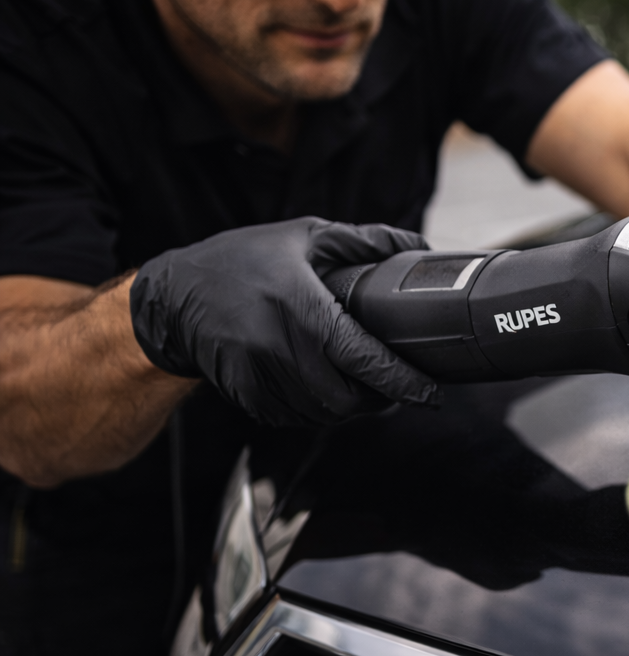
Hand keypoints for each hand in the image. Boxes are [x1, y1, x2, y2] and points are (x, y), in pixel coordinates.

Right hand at [130, 218, 439, 426]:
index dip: (405, 383)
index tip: (431, 392)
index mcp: (303, 309)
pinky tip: (322, 390)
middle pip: (349, 400)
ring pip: (323, 415)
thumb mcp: (303, 237)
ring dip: (348, 409)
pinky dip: (315, 411)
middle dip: (379, 400)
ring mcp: (260, 376)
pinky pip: (294, 417)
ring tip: (360, 389)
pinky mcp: (245, 395)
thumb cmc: (240, 260)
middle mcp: (281, 347)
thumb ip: (363, 241)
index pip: (368, 361)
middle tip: (394, 388)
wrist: (171, 295)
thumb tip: (415, 243)